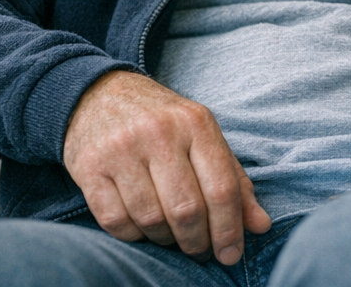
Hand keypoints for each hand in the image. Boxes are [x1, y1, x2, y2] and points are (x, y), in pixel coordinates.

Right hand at [62, 71, 270, 264]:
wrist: (100, 95)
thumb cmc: (163, 123)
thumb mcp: (204, 138)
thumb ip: (234, 181)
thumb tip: (261, 225)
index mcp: (197, 123)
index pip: (221, 187)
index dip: (229, 229)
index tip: (231, 255)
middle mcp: (159, 133)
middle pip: (186, 209)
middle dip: (197, 241)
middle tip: (199, 251)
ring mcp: (121, 149)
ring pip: (150, 218)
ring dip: (165, 240)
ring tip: (171, 237)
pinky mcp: (89, 167)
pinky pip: (115, 221)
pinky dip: (133, 236)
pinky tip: (142, 229)